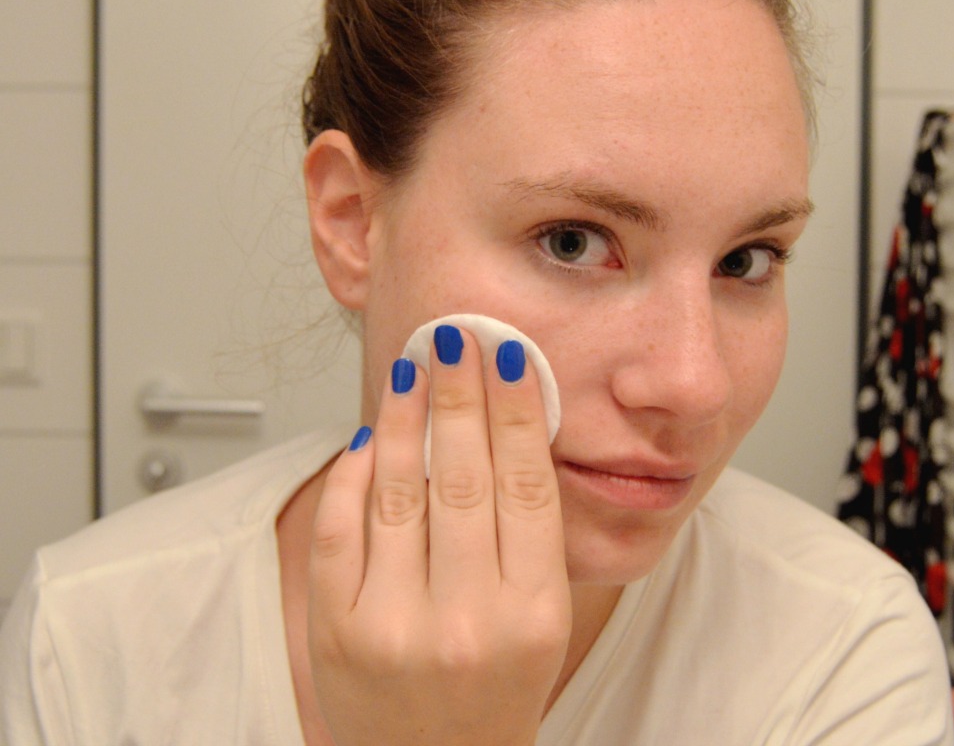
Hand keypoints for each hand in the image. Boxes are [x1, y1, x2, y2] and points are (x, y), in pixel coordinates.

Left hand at [308, 325, 571, 745]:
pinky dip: (353, 472)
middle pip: (463, 474)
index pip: (527, 484)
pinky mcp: (335, 631)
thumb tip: (503, 427)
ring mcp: (393, 626)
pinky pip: (341, 528)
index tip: (509, 359)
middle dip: (459, 393)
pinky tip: (370, 434)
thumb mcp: (541, 620)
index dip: (518, 411)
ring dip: (405, 415)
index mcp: (533, 614)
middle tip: (457, 339)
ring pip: (399, 490)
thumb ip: (527, 533)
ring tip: (414, 366)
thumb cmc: (495, 690)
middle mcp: (466, 620)